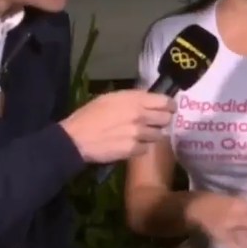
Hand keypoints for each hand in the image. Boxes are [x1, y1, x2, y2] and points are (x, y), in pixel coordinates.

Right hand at [59, 90, 174, 162]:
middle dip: (162, 120)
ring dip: (151, 135)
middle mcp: (140, 115)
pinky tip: (131, 144)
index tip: (168, 108)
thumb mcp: (110, 98)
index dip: (169, 105)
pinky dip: (141, 147)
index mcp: (135, 100)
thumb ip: (132, 98)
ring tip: (140, 134)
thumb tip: (147, 99)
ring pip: (158, 135)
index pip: (165, 102)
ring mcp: (138, 134)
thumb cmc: (90, 114)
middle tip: (155, 122)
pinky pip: (146, 148)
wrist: (77, 138)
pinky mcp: (134, 149)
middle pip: (166, 119)